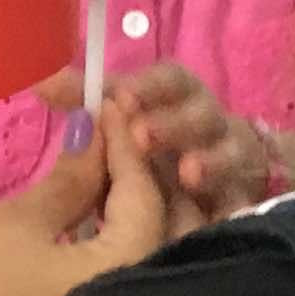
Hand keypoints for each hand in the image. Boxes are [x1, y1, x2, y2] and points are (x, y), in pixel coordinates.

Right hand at [0, 98, 181, 295]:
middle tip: (110, 134)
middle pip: (167, 224)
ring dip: (136, 207)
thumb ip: (71, 178)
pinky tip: (94, 215)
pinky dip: (120, 242)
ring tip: (102, 167)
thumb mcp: (17, 221)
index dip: (124, 142)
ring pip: (152, 251)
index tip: (105, 103)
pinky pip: (130, 278)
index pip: (145, 191)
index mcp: (130, 268)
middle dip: (144, 173)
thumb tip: (95, 134)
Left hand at [104, 64, 274, 219]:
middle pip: (203, 115)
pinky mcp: (243, 201)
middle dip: (174, 124)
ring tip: (188, 173)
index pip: (172, 81)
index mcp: (178, 100)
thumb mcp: (119, 123)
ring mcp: (233, 162)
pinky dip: (233, 205)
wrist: (204, 194)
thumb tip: (50, 85)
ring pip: (231, 154)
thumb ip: (88, 104)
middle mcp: (210, 125)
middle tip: (140, 137)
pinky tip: (219, 214)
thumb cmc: (151, 148)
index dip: (150, 85)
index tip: (122, 96)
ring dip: (210, 161)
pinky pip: (244, 201)